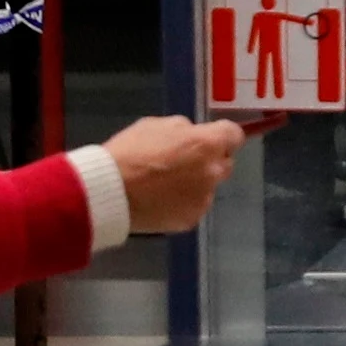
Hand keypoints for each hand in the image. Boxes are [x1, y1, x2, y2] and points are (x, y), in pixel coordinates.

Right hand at [104, 116, 244, 234]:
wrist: (111, 192)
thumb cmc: (130, 153)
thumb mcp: (155, 125)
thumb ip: (182, 129)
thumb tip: (192, 134)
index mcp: (206, 144)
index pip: (234, 135)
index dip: (224, 136)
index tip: (212, 138)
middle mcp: (212, 173)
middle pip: (225, 163)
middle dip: (210, 160)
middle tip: (185, 161)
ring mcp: (203, 199)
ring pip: (208, 187)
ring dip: (196, 183)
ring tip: (166, 185)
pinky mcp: (191, 219)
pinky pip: (194, 206)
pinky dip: (183, 203)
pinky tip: (161, 201)